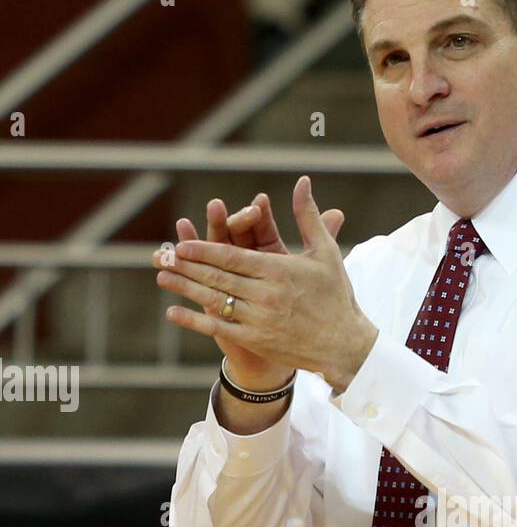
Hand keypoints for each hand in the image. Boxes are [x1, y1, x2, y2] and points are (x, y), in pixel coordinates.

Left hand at [151, 176, 374, 392]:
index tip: (182, 244)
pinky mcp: (256, 339)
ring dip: (185, 288)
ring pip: (215, 300)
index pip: (233, 257)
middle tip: (162, 256)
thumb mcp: (325, 252)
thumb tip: (301, 182)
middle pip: (218, 277)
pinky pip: (219, 328)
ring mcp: (259, 319)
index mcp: (279, 270)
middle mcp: (266, 295)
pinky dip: (195, 320)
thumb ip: (308, 216)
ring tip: (161, 277)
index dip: (204, 250)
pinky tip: (174, 312)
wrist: (345, 345)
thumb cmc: (336, 296)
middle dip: (187, 266)